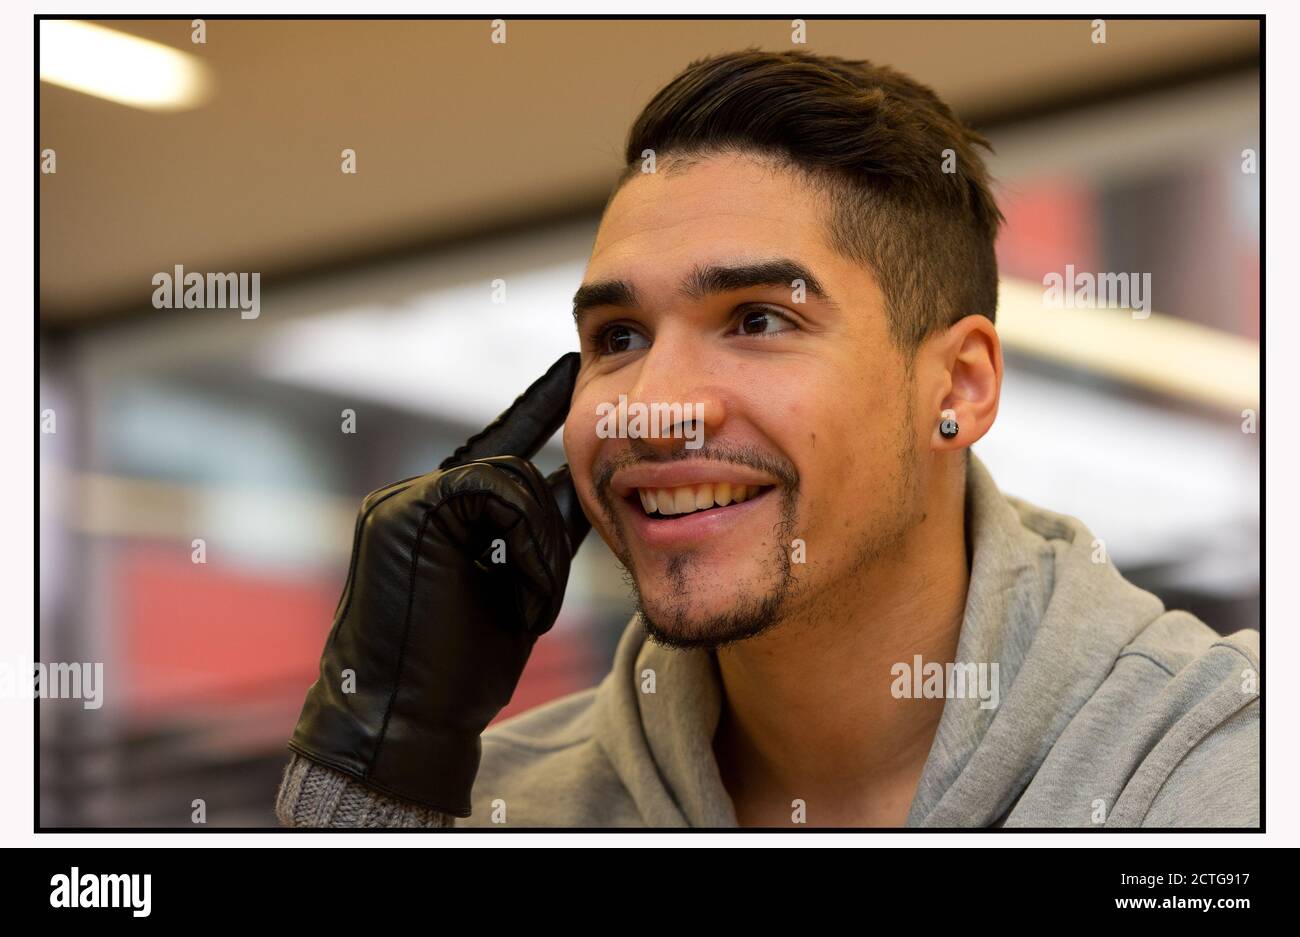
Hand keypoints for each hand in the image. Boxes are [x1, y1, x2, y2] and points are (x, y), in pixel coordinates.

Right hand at [287, 353, 588, 816]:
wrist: (408, 722)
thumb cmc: (458, 670)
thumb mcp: (519, 587)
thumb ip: (540, 531)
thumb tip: (578, 480)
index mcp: (438, 516)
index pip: (497, 447)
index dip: (534, 407)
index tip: (567, 366)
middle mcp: (414, 499)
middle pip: (515, 468)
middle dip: (548, 536)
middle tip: (535, 605)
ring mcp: (403, 500)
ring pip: (512, 476)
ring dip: (541, 551)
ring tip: (526, 609)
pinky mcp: (405, 510)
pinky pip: (496, 489)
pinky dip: (527, 544)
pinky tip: (520, 597)